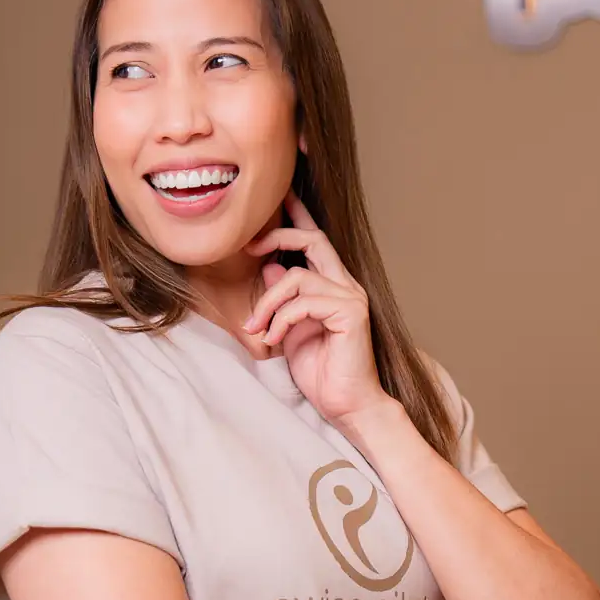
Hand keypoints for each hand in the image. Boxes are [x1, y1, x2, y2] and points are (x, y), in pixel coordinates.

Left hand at [244, 191, 392, 427]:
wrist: (348, 406)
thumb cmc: (322, 372)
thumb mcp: (291, 329)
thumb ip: (284, 298)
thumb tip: (270, 264)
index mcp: (334, 286)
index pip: (315, 239)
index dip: (298, 214)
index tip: (279, 194)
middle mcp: (346, 285)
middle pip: (313, 238)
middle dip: (278, 233)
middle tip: (248, 245)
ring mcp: (351, 296)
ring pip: (298, 275)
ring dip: (268, 300)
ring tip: (256, 327)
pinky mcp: (350, 312)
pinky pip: (304, 301)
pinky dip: (280, 319)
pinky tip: (274, 339)